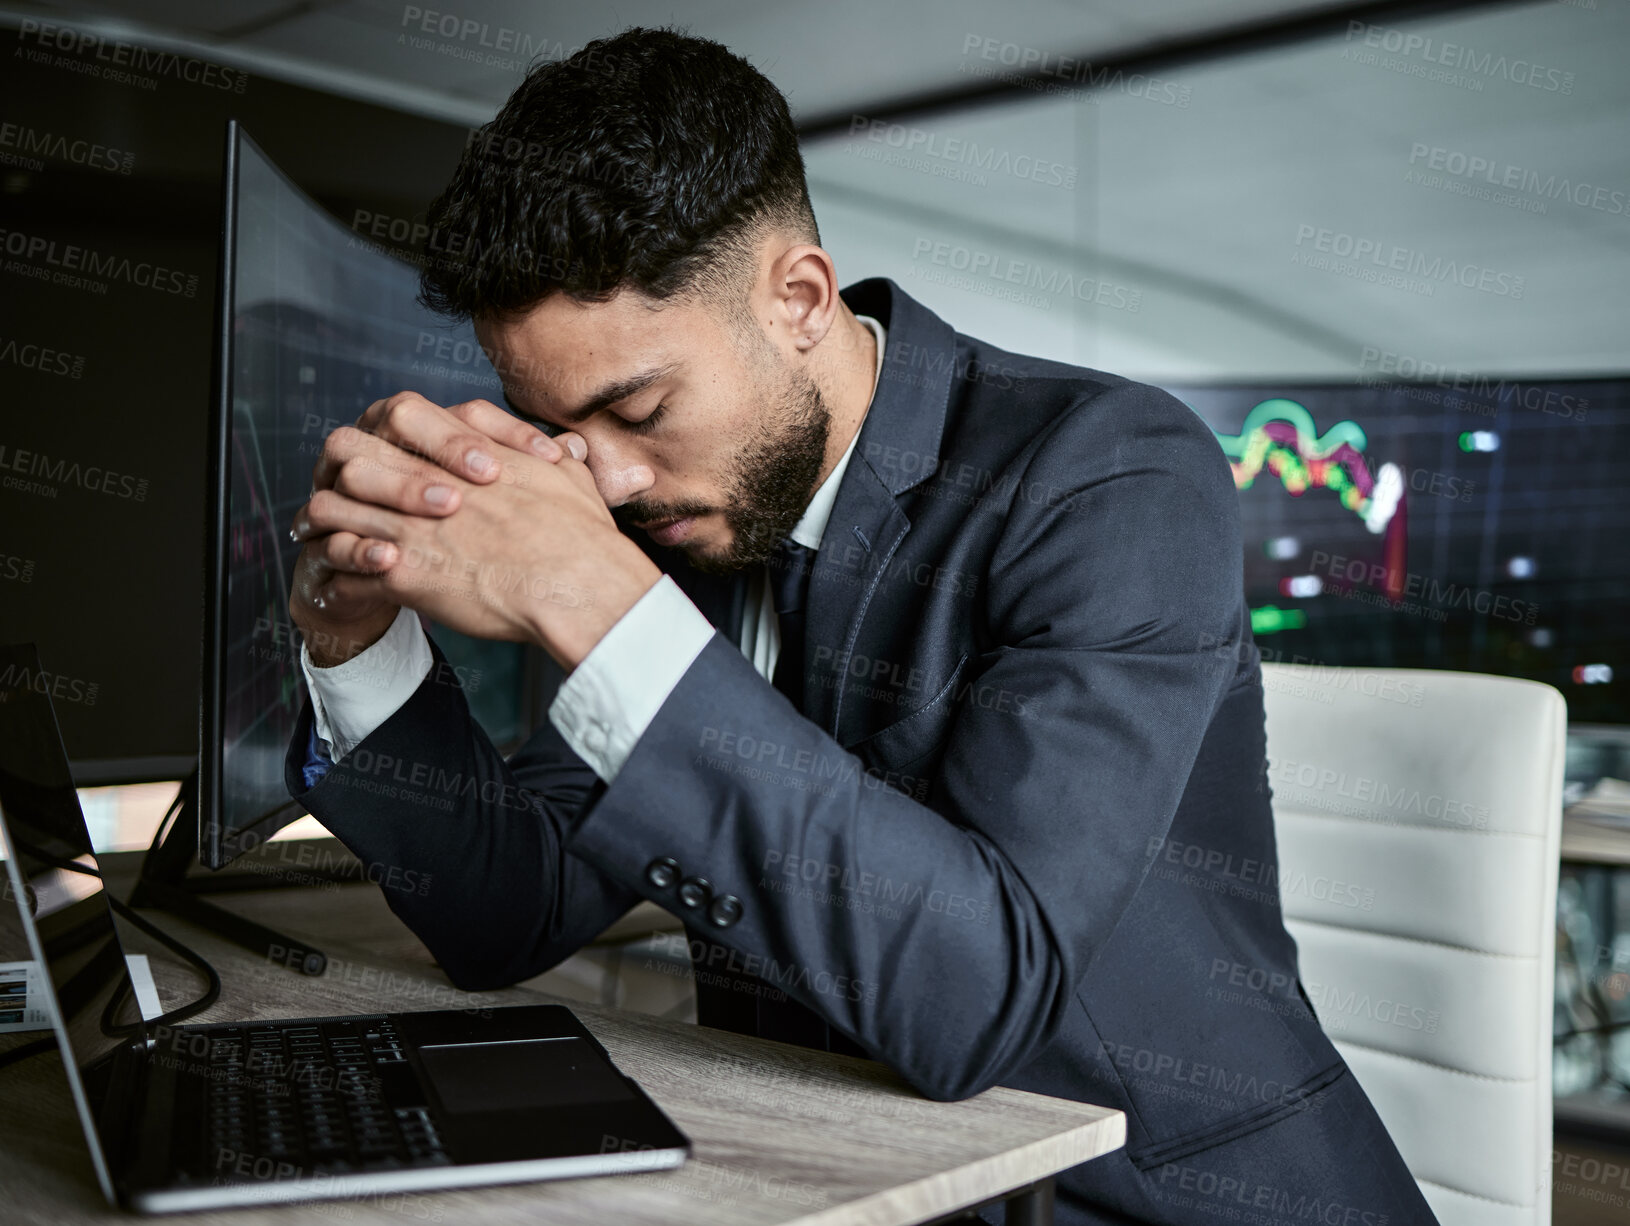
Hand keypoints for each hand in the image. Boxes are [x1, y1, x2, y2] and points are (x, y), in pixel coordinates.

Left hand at [290, 392, 584, 666]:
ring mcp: (410, 527)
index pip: (402, 416)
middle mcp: (427, 481)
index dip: (389, 436)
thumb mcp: (570, 478)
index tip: (391, 457)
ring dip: (326, 523)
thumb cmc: (582, 536)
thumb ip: (558, 457)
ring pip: (329, 508)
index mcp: (463, 452)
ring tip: (328, 540)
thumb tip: (566, 448)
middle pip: (349, 451)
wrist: (576, 585)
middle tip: (343, 494)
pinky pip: (341, 569)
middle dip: (341, 471)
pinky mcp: (404, 575)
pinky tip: (343, 587)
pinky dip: (335, 579)